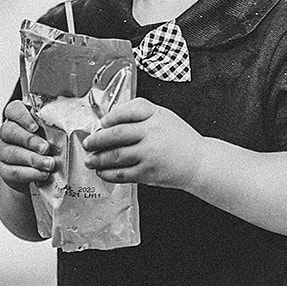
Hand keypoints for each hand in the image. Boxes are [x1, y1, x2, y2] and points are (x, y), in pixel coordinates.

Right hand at [0, 100, 54, 189]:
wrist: (33, 169)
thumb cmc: (43, 144)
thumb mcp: (49, 132)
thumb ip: (54, 127)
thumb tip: (71, 129)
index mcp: (17, 118)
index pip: (13, 110)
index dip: (22, 117)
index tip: (35, 126)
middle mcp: (7, 133)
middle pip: (11, 131)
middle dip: (30, 140)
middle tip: (46, 148)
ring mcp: (3, 151)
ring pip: (13, 153)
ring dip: (33, 159)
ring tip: (50, 164)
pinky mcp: (4, 169)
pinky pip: (14, 171)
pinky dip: (30, 173)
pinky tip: (43, 174)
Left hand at [84, 98, 203, 189]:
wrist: (199, 162)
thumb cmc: (179, 139)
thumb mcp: (164, 116)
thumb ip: (140, 115)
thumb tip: (109, 122)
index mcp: (156, 115)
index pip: (127, 111)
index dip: (110, 117)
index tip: (101, 123)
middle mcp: (152, 133)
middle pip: (116, 134)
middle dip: (96, 140)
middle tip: (87, 143)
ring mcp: (149, 154)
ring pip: (116, 155)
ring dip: (98, 159)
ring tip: (89, 160)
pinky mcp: (148, 173)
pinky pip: (122, 174)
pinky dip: (108, 174)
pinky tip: (102, 172)